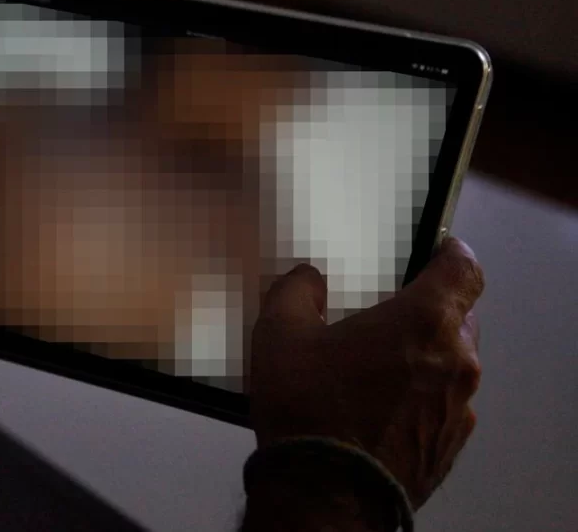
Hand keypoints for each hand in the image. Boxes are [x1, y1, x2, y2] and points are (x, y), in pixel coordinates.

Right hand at [250, 237, 483, 508]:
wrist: (326, 495)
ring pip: (454, 364)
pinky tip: (382, 408)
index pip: (464, 269)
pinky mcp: (450, 445)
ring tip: (381, 366)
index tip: (437, 250)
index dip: (452, 254)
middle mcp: (456, 360)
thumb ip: (296, 291)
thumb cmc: (310, 406)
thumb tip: (308, 277)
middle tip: (392, 312)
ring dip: (426, 357)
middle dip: (433, 309)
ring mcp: (458, 407)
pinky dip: (422, 397)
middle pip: (462, 317)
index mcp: (424, 320)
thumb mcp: (281, 333)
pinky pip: (444, 405)